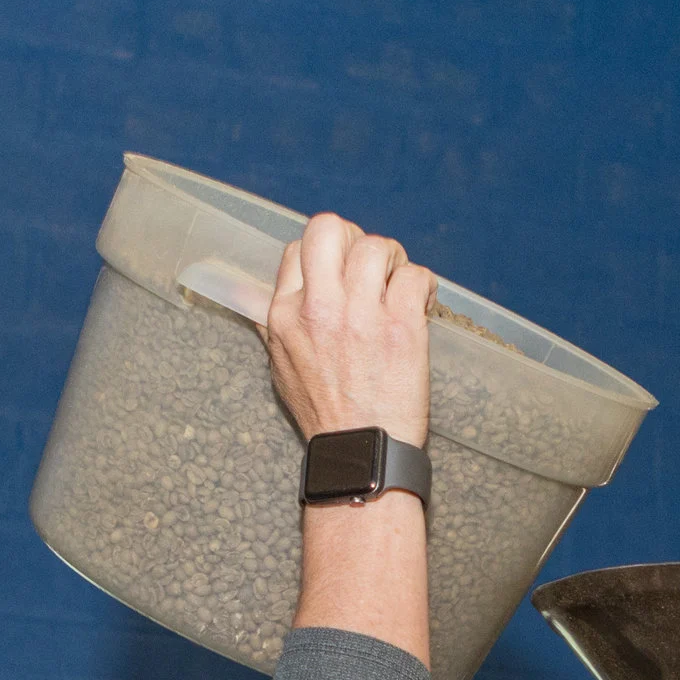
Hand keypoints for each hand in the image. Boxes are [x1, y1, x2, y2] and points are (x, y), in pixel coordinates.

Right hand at [262, 213, 433, 447]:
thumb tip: (257, 295)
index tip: (342, 272)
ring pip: (376, 246)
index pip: (298, 248)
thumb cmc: (325, 414)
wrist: (360, 451)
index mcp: (285, 314)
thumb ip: (273, 323)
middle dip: (354, 237)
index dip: (325, 251)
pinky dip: (422, 283)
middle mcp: (319, 307)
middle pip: (329, 228)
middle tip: (371, 265)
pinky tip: (421, 301)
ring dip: (393, 258)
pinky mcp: (401, 327)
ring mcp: (361, 315)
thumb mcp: (280, 365)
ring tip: (398, 282)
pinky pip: (414, 275)